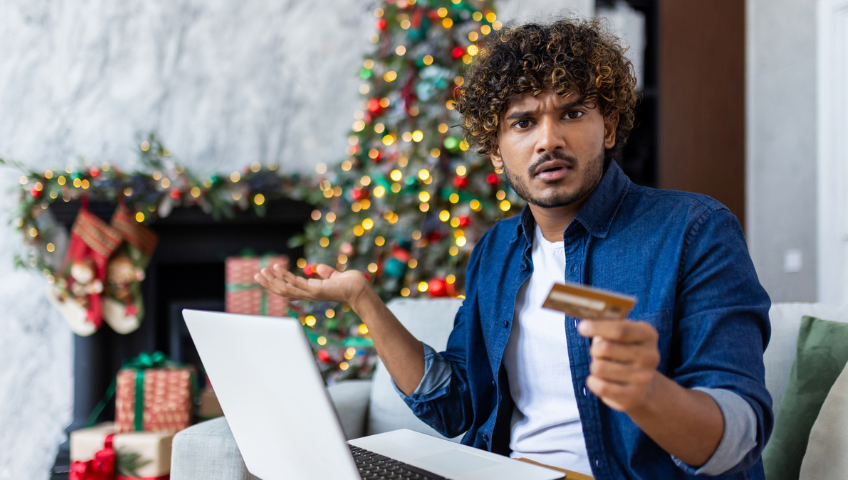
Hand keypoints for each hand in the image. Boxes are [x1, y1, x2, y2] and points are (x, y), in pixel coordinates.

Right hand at [254, 264, 370, 306]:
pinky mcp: (315, 290)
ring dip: (272, 281)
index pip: (289, 289)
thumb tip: (320, 268)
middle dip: (269, 284)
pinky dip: (285, 276)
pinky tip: (277, 267)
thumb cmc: (351, 284)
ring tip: (262, 271)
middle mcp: (308, 294)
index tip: (267, 275)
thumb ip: (327, 273)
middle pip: (282, 291)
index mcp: (311, 291)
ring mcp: (311, 293)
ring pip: (285, 290)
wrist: (360, 290)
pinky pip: (296, 283)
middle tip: (256, 275)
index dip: (277, 283)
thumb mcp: (335, 276)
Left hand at [578, 319, 660, 412]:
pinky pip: (600, 386)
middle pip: (605, 348)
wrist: (643, 386)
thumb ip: (606, 326)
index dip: (597, 327)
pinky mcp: (633, 396)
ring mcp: (644, 378)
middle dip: (594, 349)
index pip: (620, 330)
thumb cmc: (625, 352)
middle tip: (597, 352)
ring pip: (599, 367)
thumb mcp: (621, 334)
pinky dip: (593, 382)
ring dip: (594, 366)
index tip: (582, 326)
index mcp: (648, 335)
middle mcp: (650, 356)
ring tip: (603, 367)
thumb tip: (586, 324)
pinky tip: (599, 380)